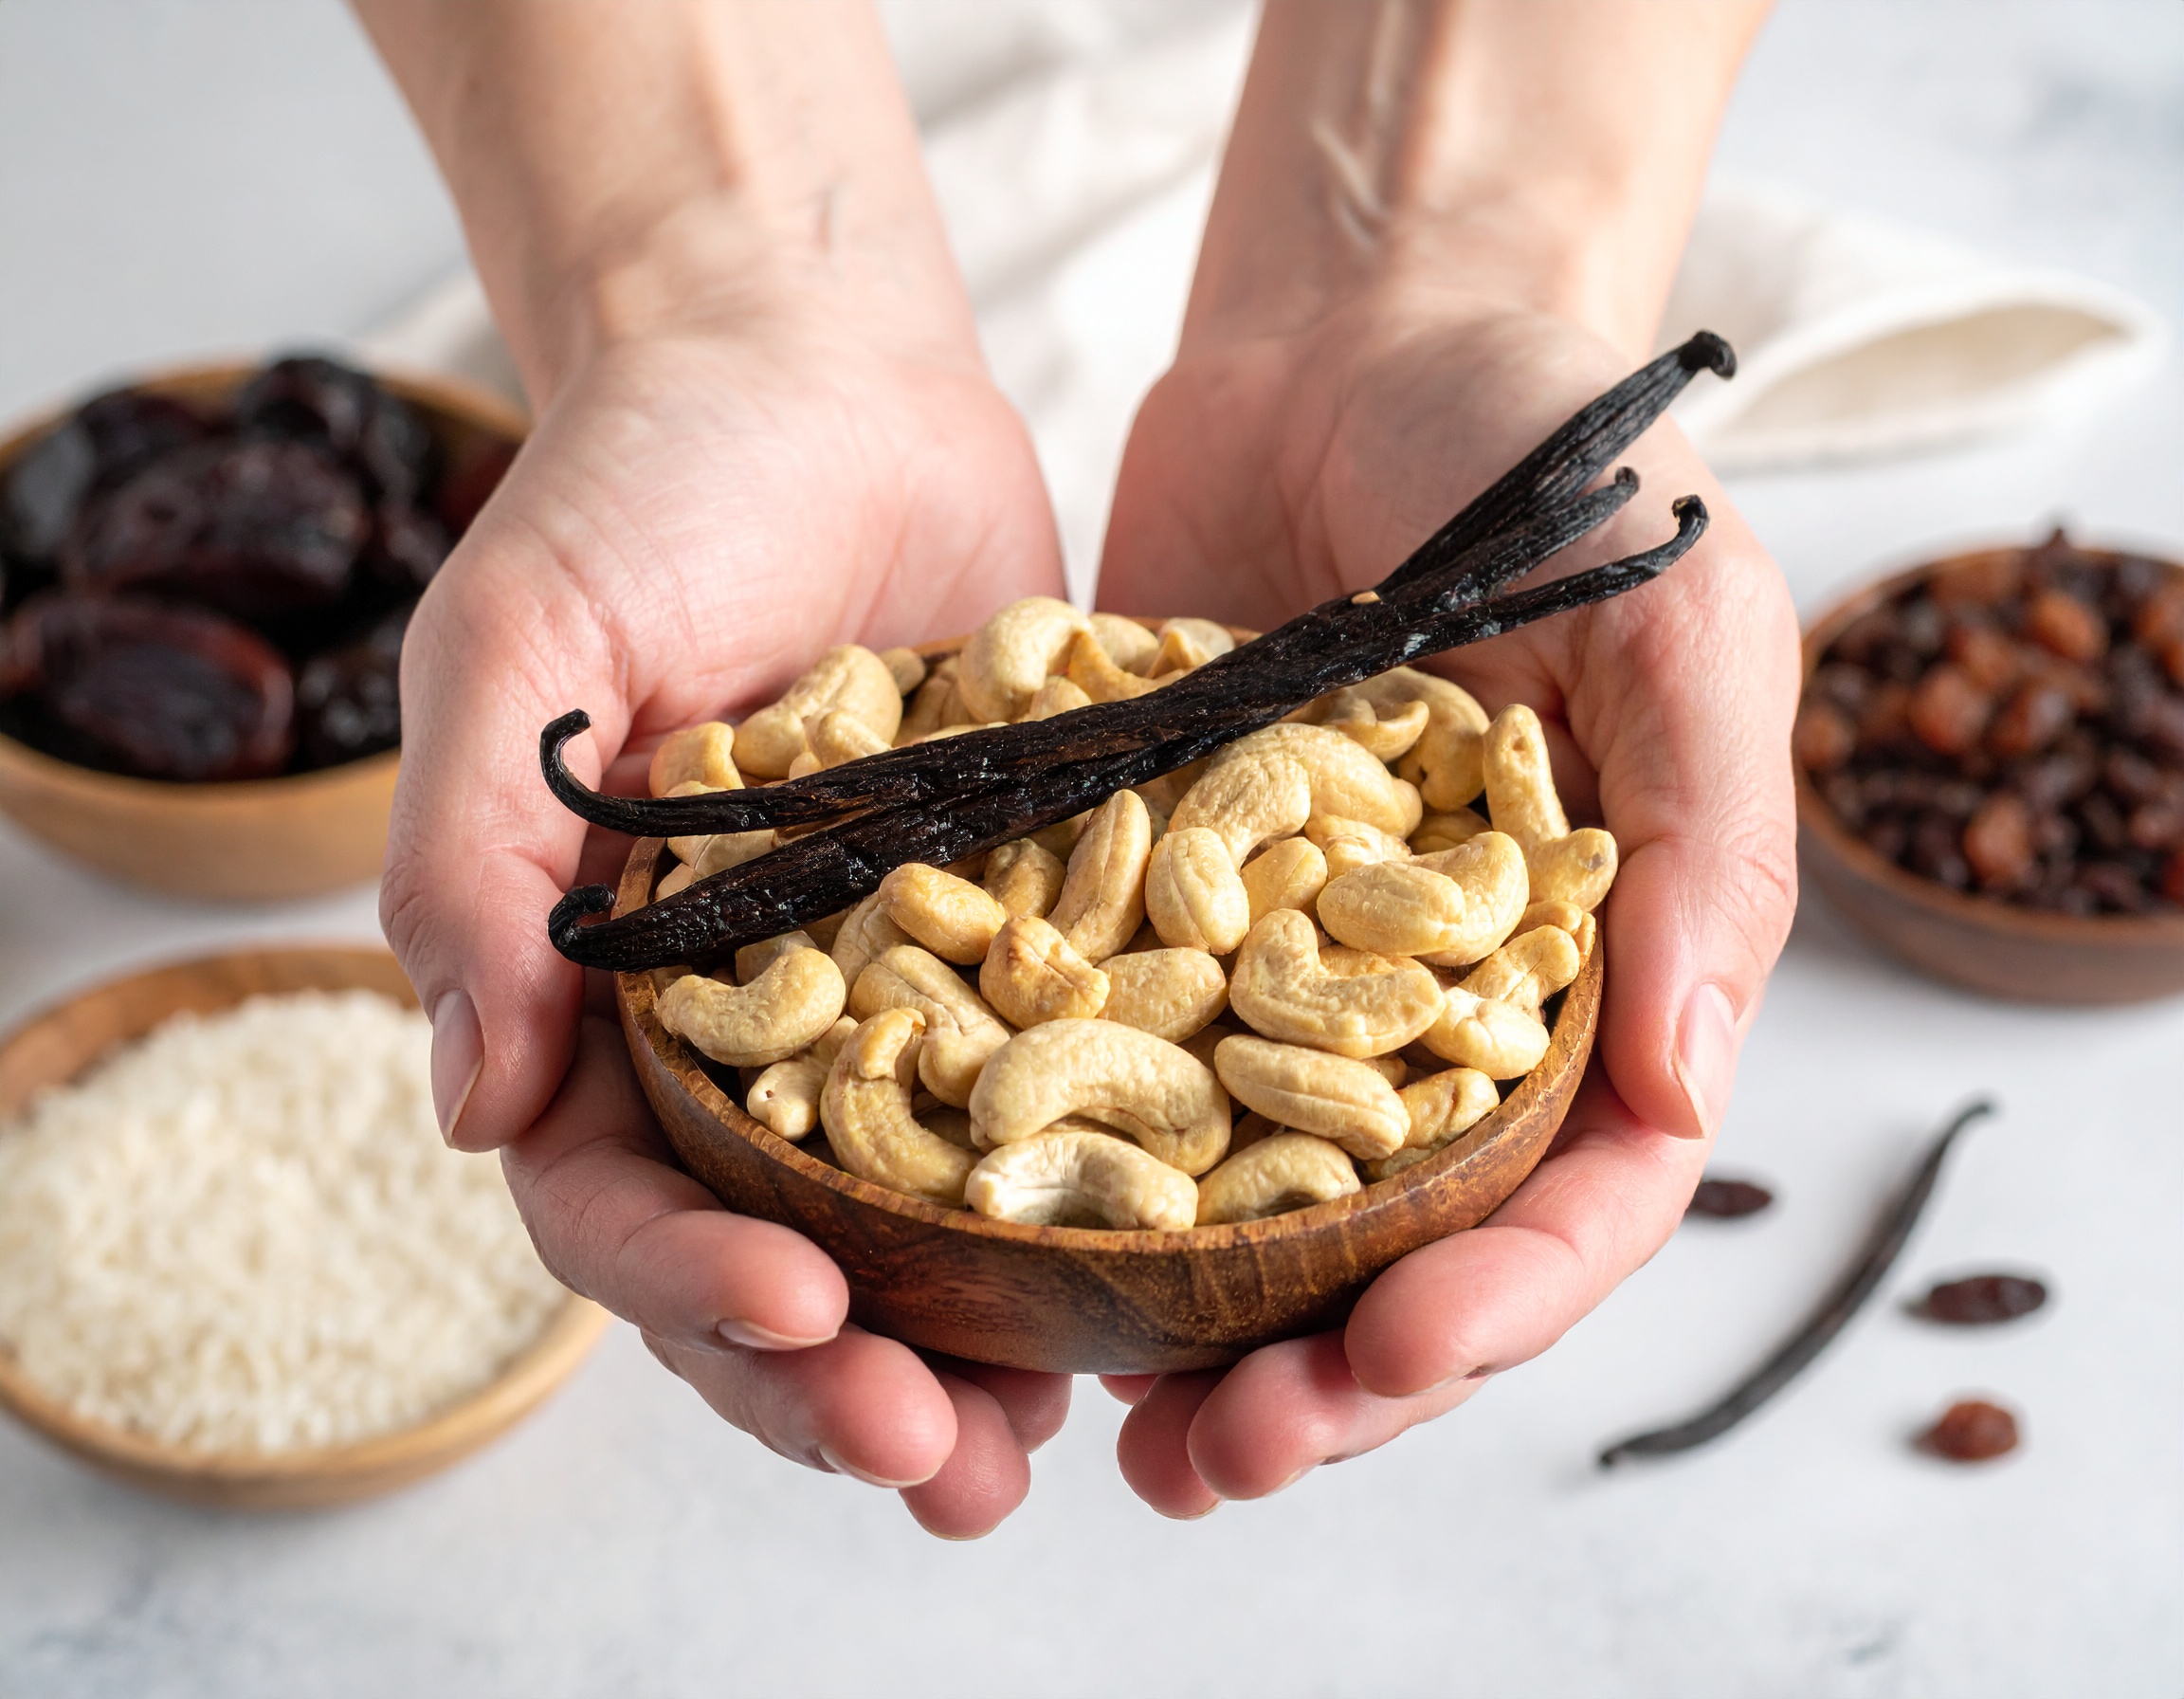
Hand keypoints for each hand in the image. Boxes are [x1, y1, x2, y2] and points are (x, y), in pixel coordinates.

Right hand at [381, 307, 1073, 1535]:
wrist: (816, 374)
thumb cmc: (641, 487)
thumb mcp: (521, 648)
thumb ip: (471, 860)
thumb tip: (464, 1094)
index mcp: (596, 994)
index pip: (612, 1197)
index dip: (689, 1284)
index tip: (800, 1312)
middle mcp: (738, 1027)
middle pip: (766, 1256)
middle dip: (837, 1379)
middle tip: (942, 1470)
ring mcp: (885, 995)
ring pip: (909, 1225)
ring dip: (967, 1347)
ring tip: (1039, 1450)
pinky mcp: (1017, 940)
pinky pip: (1046, 1099)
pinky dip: (1082, 1207)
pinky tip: (1152, 1284)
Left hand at [1094, 292, 1800, 1512]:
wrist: (1358, 333)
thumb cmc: (1547, 455)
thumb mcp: (1678, 618)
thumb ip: (1710, 846)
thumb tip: (1695, 1094)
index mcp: (1585, 973)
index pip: (1570, 1196)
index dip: (1493, 1303)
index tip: (1384, 1359)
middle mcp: (1430, 1003)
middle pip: (1395, 1247)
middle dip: (1324, 1375)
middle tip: (1216, 1459)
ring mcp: (1280, 969)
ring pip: (1244, 1207)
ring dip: (1182, 1333)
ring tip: (1092, 1433)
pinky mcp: (1144, 908)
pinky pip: (1105, 1068)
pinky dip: (1060, 1171)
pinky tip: (984, 1248)